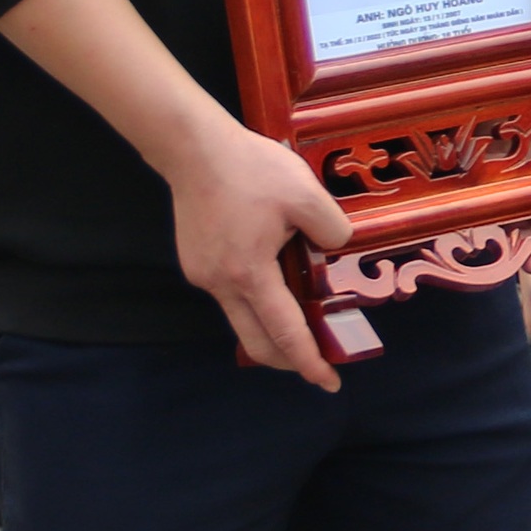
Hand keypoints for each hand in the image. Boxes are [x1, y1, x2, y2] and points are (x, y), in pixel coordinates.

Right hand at [164, 112, 357, 390]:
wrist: (194, 148)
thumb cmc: (250, 169)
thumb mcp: (306, 195)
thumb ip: (331, 229)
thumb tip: (336, 248)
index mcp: (249, 274)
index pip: (284, 333)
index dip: (308, 361)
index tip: (328, 382)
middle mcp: (220, 284)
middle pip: (255, 340)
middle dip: (286, 359)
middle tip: (316, 362)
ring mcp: (202, 274)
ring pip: (241, 317)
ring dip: (270, 326)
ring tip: (302, 318)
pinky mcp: (195, 261)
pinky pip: (230, 294)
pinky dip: (254, 301)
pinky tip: (273, 282)